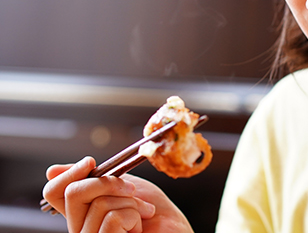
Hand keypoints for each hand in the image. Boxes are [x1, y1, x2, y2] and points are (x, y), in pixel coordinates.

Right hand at [42, 156, 193, 232]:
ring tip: (142, 215)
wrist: (176, 232)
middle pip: (72, 193)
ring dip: (130, 204)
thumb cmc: (155, 214)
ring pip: (98, 204)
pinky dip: (133, 216)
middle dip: (107, 182)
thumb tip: (52, 170)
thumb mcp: (125, 188)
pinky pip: (112, 219)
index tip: (91, 162)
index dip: (68, 173)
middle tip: (131, 191)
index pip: (54, 192)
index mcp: (82, 212)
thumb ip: (97, 178)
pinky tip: (140, 227)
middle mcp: (79, 228)